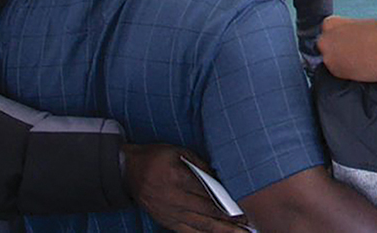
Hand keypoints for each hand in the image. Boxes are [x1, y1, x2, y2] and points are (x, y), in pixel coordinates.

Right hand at [122, 144, 249, 232]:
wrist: (128, 172)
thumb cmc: (156, 158)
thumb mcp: (179, 152)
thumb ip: (201, 165)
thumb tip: (221, 179)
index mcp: (178, 179)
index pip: (208, 196)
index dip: (227, 206)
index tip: (244, 211)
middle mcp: (174, 199)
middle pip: (207, 214)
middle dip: (230, 223)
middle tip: (249, 227)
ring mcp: (170, 213)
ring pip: (199, 227)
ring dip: (221, 232)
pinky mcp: (166, 221)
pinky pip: (187, 232)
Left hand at [319, 16, 376, 82]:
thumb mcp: (364, 23)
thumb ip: (350, 28)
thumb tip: (351, 34)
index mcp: (331, 24)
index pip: (327, 27)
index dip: (338, 32)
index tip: (346, 37)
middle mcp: (326, 40)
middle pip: (325, 44)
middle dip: (335, 46)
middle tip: (351, 49)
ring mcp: (328, 58)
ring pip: (330, 58)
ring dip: (339, 59)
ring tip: (357, 59)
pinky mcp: (335, 73)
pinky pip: (337, 70)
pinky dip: (345, 69)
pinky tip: (358, 67)